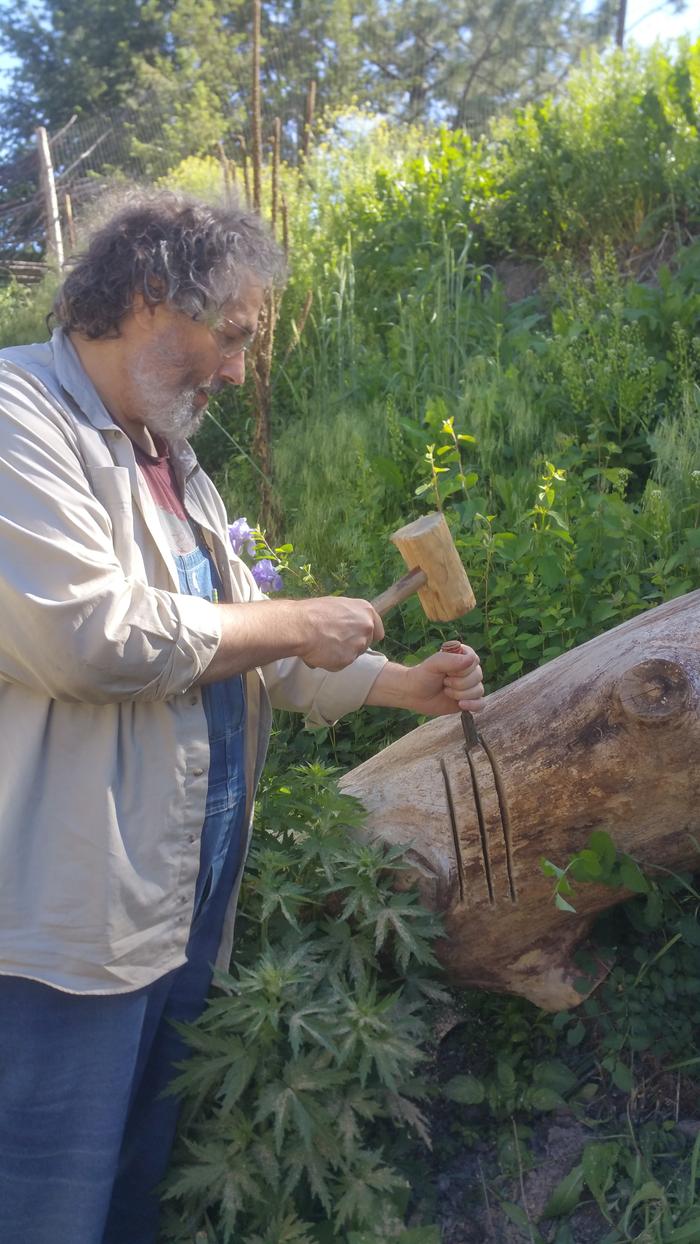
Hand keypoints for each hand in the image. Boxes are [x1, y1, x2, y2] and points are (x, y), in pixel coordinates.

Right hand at [298, 597, 383, 670]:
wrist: (300, 626)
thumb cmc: (313, 612)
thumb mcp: (337, 606)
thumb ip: (350, 617)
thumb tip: (347, 627)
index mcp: (366, 611)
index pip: (377, 630)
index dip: (366, 635)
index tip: (357, 637)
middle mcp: (367, 627)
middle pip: (366, 643)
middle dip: (353, 645)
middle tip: (334, 641)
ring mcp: (359, 644)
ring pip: (353, 655)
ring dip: (341, 653)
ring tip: (323, 645)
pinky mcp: (348, 660)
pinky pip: (340, 664)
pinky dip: (331, 662)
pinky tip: (319, 652)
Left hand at [365, 645, 483, 715]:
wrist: (414, 694)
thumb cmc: (422, 676)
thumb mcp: (434, 664)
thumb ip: (451, 660)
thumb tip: (472, 660)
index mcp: (462, 657)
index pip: (474, 660)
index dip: (461, 669)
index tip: (447, 672)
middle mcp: (468, 670)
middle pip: (478, 677)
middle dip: (459, 683)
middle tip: (444, 682)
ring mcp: (470, 686)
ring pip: (479, 690)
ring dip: (460, 694)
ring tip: (446, 692)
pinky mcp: (469, 700)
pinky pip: (481, 703)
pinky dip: (473, 705)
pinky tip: (461, 705)